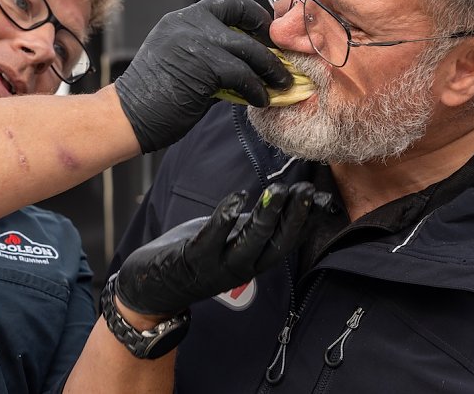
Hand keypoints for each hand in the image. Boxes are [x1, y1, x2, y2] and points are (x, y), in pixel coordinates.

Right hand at [114, 0, 292, 152]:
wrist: (126, 116)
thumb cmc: (154, 99)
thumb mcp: (182, 65)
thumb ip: (211, 58)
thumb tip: (247, 68)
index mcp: (181, 20)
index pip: (226, 1)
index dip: (252, 14)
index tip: (266, 35)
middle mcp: (187, 23)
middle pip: (240, 10)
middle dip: (267, 32)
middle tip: (281, 55)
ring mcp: (194, 41)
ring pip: (249, 48)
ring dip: (272, 68)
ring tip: (283, 83)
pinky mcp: (202, 65)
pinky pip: (243, 74)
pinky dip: (257, 89)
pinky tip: (261, 100)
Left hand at [114, 182, 330, 316]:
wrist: (151, 285)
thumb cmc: (195, 254)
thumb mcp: (232, 237)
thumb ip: (257, 222)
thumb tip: (288, 199)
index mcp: (254, 261)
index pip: (288, 241)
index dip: (306, 220)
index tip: (321, 197)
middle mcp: (242, 268)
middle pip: (275, 243)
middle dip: (293, 216)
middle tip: (305, 189)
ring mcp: (218, 266)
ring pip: (249, 242)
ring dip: (266, 216)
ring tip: (279, 190)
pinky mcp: (193, 259)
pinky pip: (212, 238)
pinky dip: (225, 217)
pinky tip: (237, 196)